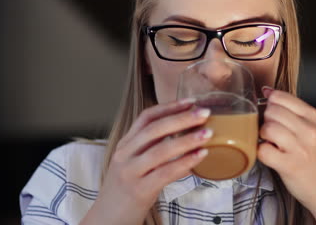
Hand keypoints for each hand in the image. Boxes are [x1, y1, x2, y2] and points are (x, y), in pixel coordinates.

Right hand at [81, 99, 211, 224]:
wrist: (107, 219)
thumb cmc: (127, 190)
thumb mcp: (135, 164)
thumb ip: (154, 150)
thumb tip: (188, 138)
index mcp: (125, 144)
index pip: (146, 118)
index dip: (169, 107)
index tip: (190, 101)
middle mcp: (125, 155)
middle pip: (154, 129)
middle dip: (182, 118)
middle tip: (204, 113)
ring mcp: (130, 172)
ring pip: (161, 150)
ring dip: (187, 139)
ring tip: (207, 133)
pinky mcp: (139, 190)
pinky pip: (165, 173)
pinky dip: (185, 162)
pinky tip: (200, 156)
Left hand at [257, 87, 315, 224]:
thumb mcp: (313, 129)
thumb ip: (291, 111)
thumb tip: (267, 91)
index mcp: (313, 116)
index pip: (280, 96)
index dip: (269, 105)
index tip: (272, 116)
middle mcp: (307, 129)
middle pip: (271, 111)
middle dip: (266, 121)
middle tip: (273, 134)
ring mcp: (299, 148)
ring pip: (267, 128)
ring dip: (263, 137)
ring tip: (273, 145)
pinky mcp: (289, 165)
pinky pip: (263, 151)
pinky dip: (262, 154)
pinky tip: (271, 156)